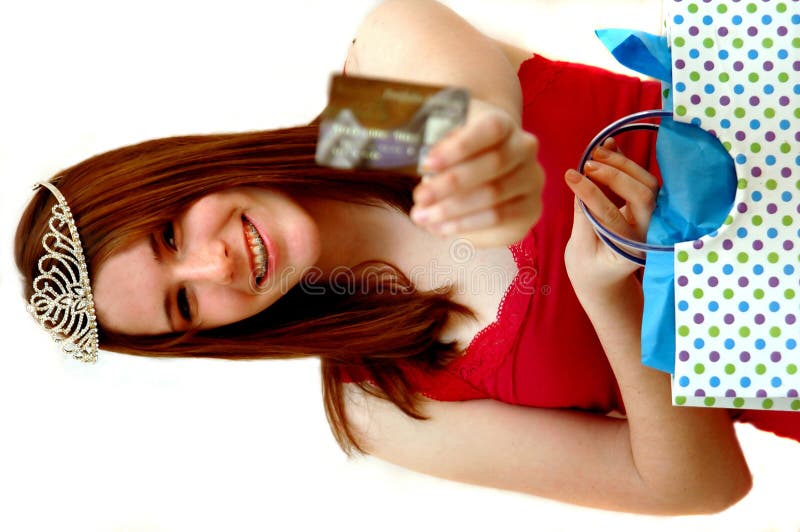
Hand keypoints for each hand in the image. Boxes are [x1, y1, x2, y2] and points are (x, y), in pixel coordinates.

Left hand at [409, 102, 543, 247]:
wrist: (490, 163)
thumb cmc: (460, 149)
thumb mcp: (447, 135)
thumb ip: (436, 143)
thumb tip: (419, 164)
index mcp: (504, 123)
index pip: (489, 129)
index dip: (459, 147)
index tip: (427, 163)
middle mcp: (525, 149)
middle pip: (493, 164)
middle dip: (450, 184)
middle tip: (419, 197)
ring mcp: (531, 179)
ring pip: (494, 195)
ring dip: (454, 209)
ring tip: (423, 217)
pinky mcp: (530, 208)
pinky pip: (498, 218)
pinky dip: (466, 225)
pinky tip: (441, 228)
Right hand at [563, 138, 658, 298]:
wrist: (605, 278)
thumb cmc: (589, 267)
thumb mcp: (579, 249)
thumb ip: (582, 215)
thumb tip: (579, 179)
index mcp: (629, 250)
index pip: (612, 215)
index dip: (591, 193)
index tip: (570, 177)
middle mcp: (647, 232)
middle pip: (642, 195)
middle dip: (615, 175)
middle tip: (587, 164)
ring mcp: (651, 218)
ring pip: (647, 183)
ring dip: (622, 164)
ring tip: (595, 153)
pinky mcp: (646, 206)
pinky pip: (641, 179)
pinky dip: (624, 163)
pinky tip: (608, 147)